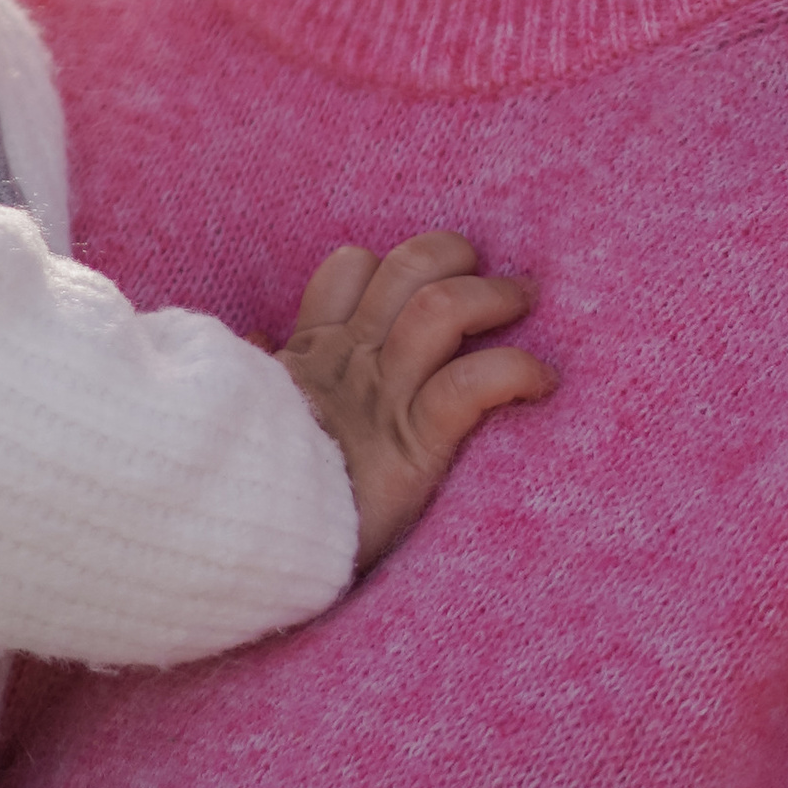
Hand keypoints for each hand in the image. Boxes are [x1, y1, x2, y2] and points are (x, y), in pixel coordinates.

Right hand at [279, 231, 554, 572]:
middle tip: (484, 269)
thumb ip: (258, 370)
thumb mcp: (248, 411)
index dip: (387, 264)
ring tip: (522, 298)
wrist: (246, 532)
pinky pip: (471, 385)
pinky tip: (541, 380)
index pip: (349, 271)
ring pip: (441, 309)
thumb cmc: (254, 480)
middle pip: (405, 269)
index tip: (418, 282)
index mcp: (313, 352)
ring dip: (491, 296)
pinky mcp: (412, 441)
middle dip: (451, 254)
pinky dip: (513, 370)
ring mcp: (383, 396)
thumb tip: (255, 337)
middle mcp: (351, 360)